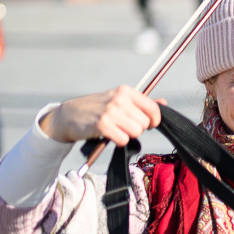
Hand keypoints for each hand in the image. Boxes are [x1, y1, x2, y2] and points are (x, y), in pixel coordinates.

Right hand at [41, 86, 163, 145]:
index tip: (148, 124)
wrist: (69, 115)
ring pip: (136, 132)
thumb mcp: (119, 100)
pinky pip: (123, 140)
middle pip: (145, 123)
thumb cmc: (98, 109)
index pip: (153, 108)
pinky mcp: (102, 125)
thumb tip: (163, 102)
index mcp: (126, 91)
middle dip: (137, 129)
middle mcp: (120, 99)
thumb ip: (141, 103)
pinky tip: (110, 136)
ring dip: (128, 136)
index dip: (154, 120)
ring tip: (117, 130)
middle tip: (124, 127)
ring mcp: (111, 111)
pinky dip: (119, 142)